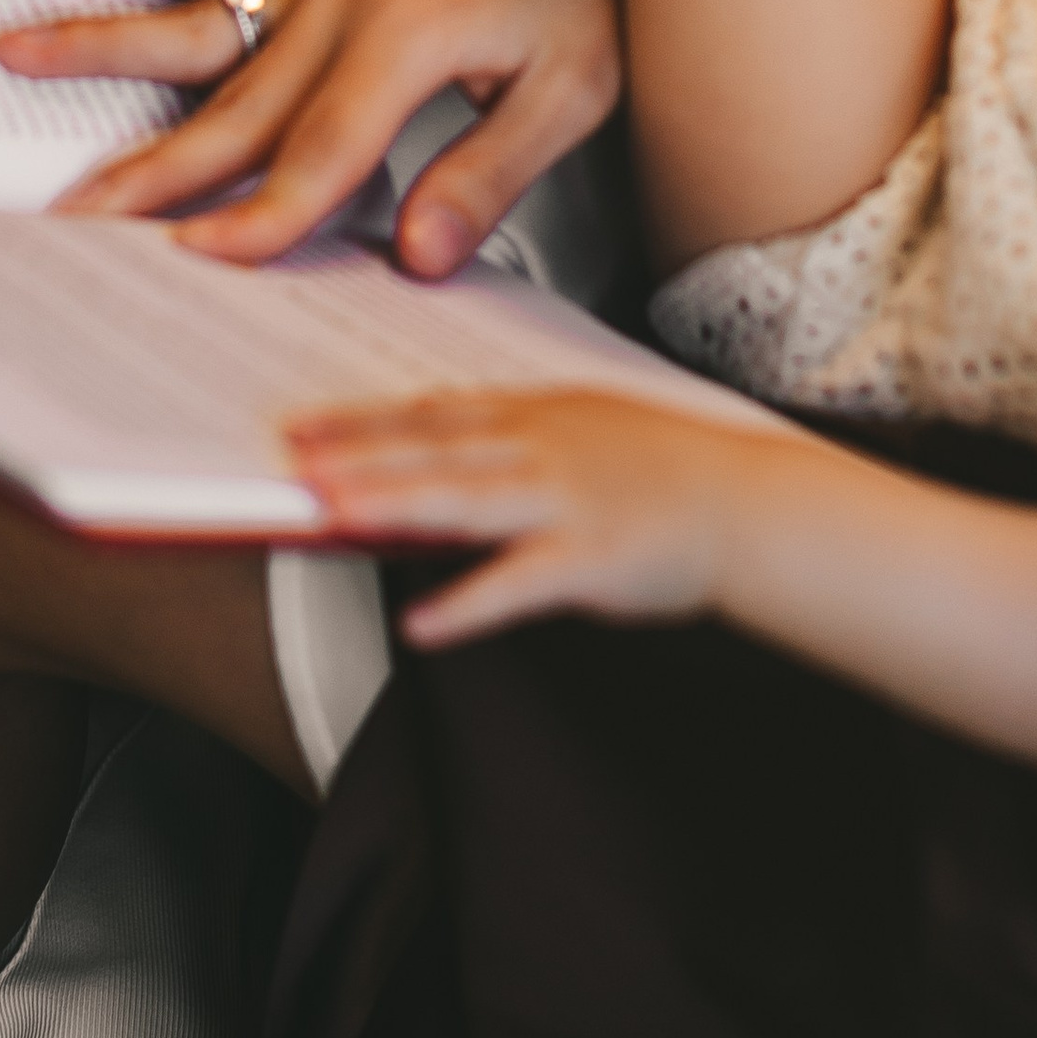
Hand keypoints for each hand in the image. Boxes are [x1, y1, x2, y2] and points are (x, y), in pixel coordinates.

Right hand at [0, 0, 622, 272]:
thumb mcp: (576, 89)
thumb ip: (491, 173)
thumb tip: (420, 257)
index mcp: (408, 32)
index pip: (320, 150)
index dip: (261, 214)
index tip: (201, 259)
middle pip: (234, 104)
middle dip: (149, 168)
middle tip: (74, 215)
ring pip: (196, 25)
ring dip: (102, 46)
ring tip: (15, 54)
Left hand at [290, 386, 758, 643]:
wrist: (746, 501)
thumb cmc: (664, 468)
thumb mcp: (580, 428)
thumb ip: (506, 437)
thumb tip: (430, 448)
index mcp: (535, 414)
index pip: (432, 414)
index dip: (361, 421)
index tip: (302, 426)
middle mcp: (541, 448)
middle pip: (433, 449)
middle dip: (356, 454)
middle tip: (290, 461)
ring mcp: (566, 500)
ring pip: (465, 500)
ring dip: (394, 503)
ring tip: (331, 514)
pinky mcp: (592, 557)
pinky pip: (519, 583)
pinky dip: (468, 603)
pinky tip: (420, 623)